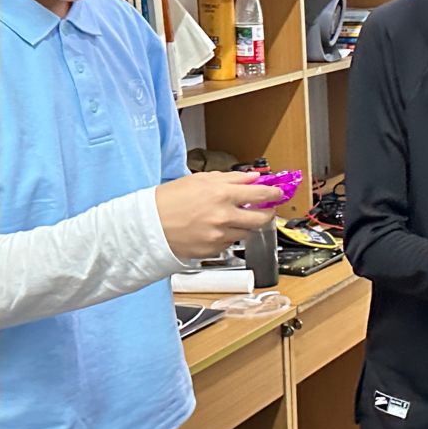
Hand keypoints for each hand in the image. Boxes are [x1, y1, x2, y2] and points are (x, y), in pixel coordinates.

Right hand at [154, 173, 285, 259]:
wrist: (149, 225)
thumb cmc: (168, 200)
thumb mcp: (199, 180)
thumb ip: (230, 178)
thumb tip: (252, 177)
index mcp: (221, 194)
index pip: (260, 194)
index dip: (273, 193)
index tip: (278, 192)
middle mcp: (224, 216)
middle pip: (261, 218)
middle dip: (267, 213)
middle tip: (266, 209)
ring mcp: (220, 236)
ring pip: (247, 232)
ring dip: (245, 224)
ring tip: (231, 217)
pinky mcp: (214, 251)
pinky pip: (230, 243)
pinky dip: (229, 235)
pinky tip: (215, 228)